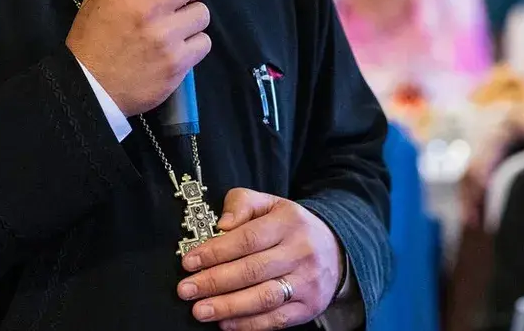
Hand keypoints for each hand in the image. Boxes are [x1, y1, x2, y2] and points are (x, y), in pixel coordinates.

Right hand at [67, 0, 211, 115]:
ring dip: (192, 17)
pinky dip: (194, 44)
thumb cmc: (92, 39)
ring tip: (177, 25)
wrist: (90, 89)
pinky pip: (204, 42)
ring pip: (202, 13)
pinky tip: (178, 47)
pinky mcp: (178, 63)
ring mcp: (166, 38)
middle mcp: (149, 9)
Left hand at [177, 188, 343, 329]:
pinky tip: (225, 322)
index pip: (247, 238)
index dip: (216, 252)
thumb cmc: (292, 227)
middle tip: (186, 289)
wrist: (336, 249)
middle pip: (252, 270)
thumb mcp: (270, 204)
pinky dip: (248, 324)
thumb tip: (221, 225)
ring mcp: (306, 282)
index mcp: (288, 222)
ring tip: (200, 310)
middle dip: (214, 282)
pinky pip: (275, 319)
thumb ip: (242, 204)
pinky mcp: (308, 307)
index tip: (189, 261)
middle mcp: (300, 252)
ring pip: (263, 298)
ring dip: (228, 306)